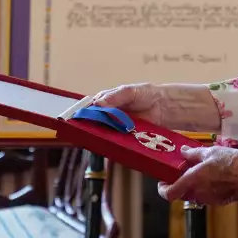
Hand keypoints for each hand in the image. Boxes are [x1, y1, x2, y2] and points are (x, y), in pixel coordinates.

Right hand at [91, 82, 220, 132]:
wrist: (164, 106)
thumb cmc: (144, 94)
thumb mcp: (128, 91)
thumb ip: (114, 97)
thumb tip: (97, 104)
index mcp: (104, 102)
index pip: (88, 109)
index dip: (80, 114)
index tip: (73, 119)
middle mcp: (107, 116)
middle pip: (92, 124)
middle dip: (86, 128)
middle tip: (81, 132)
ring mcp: (115, 128)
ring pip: (102, 135)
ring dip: (98, 138)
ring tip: (94, 139)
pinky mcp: (125, 139)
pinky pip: (116, 143)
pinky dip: (112, 145)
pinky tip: (109, 145)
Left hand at [157, 146, 237, 204]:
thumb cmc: (235, 161)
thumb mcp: (211, 151)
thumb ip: (194, 153)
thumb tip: (183, 152)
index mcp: (194, 180)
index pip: (170, 193)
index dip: (163, 189)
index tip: (162, 182)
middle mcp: (200, 193)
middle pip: (181, 193)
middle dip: (180, 183)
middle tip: (184, 170)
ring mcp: (210, 200)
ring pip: (194, 195)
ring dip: (194, 185)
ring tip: (202, 170)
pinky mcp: (221, 202)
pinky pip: (207, 196)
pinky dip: (205, 188)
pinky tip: (215, 176)